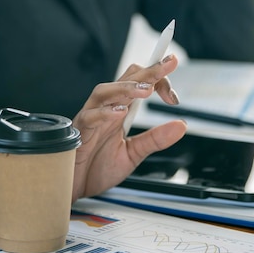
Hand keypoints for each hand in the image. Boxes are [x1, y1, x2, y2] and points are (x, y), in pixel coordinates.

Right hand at [71, 54, 185, 202]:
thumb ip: (155, 139)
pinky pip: (90, 116)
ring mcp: (91, 117)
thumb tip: (181, 125)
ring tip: (147, 89)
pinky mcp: (79, 131)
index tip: (174, 96)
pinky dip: (105, 113)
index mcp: (120, 110)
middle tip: (168, 64)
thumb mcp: (133, 153)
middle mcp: (106, 108)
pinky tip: (120, 112)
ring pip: (105, 91)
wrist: (72, 188)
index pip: (140, 83)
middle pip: (126, 79)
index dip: (158, 81)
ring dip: (127, 87)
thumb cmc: (96, 167)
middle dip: (148, 71)